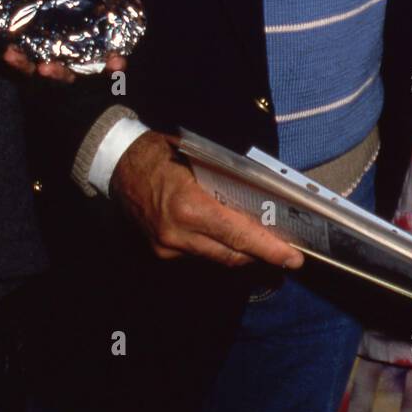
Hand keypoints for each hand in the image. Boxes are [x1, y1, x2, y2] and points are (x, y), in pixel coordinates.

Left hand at [1, 0, 143, 83]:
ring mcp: (46, 64)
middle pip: (68, 76)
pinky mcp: (23, 62)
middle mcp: (71, 63)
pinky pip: (15, 67)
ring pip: (37, 75)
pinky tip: (5, 51)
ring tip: (19, 58)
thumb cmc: (80, 0)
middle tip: (48, 68)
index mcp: (94, 51)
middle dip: (58, 75)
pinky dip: (10, 62)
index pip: (110, 64)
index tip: (117, 63)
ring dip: (26, 69)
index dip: (114, 66)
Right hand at [109, 129, 304, 271]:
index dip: (269, 249)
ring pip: (218, 257)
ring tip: (268, 247)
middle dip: (263, 256)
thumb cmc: (163, 153)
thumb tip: (263, 197)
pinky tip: (236, 240)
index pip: (238, 235)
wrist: (119, 164)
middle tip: (288, 254)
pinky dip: (221, 247)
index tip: (293, 258)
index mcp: (189, 207)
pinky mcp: (162, 251)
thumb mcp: (202, 159)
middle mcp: (178, 234)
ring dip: (244, 253)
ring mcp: (168, 247)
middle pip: (232, 254)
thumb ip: (229, 182)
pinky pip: (201, 253)